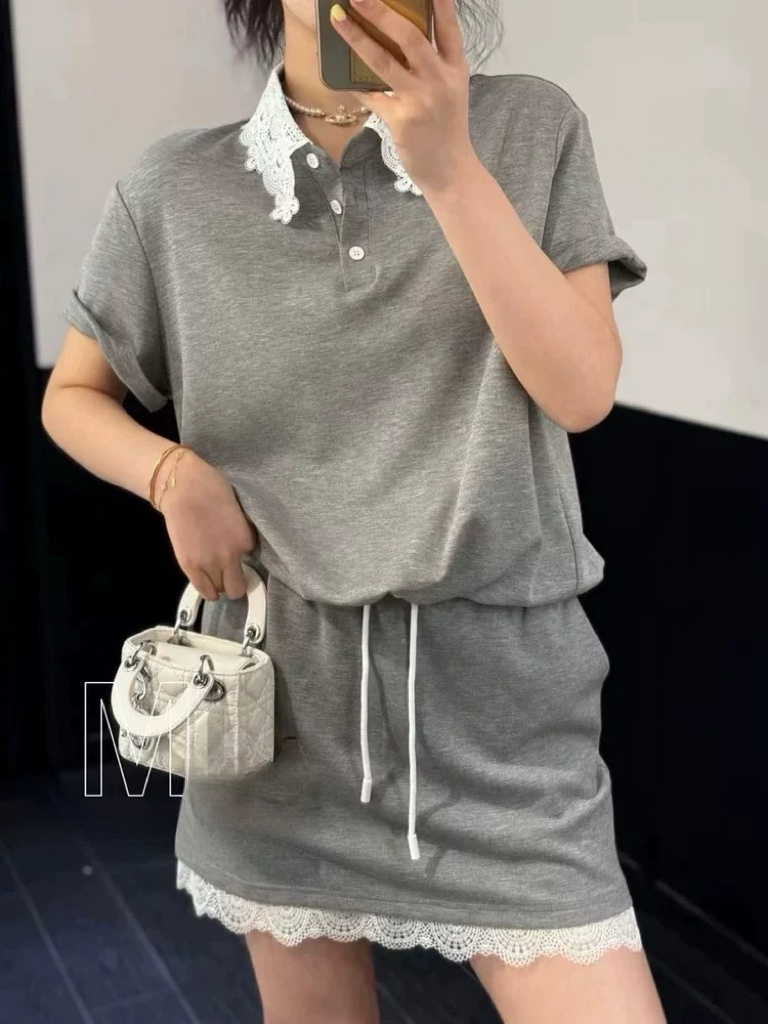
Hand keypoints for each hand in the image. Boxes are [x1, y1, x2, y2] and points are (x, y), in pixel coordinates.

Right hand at [157, 450, 257, 601]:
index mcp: (245, 540)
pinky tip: (207, 584)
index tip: (233, 547)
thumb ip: (239, 532)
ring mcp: (209, 563)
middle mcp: (230, 556)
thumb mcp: (238, 513)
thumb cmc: (211, 489)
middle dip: (235, 583)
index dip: (240, 553)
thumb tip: (238, 543)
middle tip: (229, 574)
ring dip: (219, 585)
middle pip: (237, 587)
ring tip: (215, 576)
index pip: (249, 557)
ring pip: (220, 591)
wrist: (183, 487)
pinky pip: (203, 589)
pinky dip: (207, 590)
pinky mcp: (189, 565)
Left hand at [329, 0, 475, 192]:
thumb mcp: (451, 91)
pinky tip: (337, 75)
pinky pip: (371, 95)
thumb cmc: (447, 129)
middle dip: (382, 13)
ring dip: (357, 38)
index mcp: (455, 69)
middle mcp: (439, 80)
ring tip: (337, 19)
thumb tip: (400, 39)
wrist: (450, 170)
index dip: (439, 3)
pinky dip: (353, 84)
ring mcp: (420, 100)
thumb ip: (434, 64)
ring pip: (384, 62)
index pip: (448, 28)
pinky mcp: (401, 120)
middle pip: (410, 38)